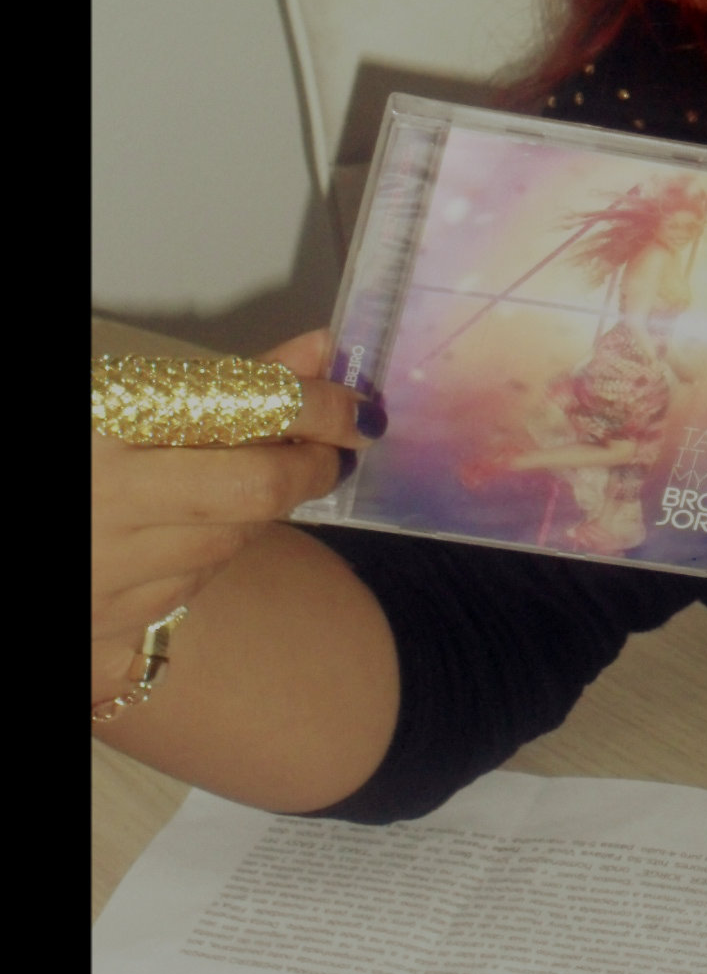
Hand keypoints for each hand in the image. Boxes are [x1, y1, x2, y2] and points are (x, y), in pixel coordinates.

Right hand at [91, 331, 372, 709]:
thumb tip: (320, 349)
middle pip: (252, 491)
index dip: (313, 408)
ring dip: (258, 509)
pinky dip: (211, 549)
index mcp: (106, 422)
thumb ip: (230, 377)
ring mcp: (106, 573)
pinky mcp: (110, 624)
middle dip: (309, 467)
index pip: (240, 411)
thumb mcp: (129, 395)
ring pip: (230, 543)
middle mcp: (105, 501)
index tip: (356, 409)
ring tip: (249, 477)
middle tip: (334, 450)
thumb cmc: (82, 447)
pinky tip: (192, 525)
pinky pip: (192, 586)